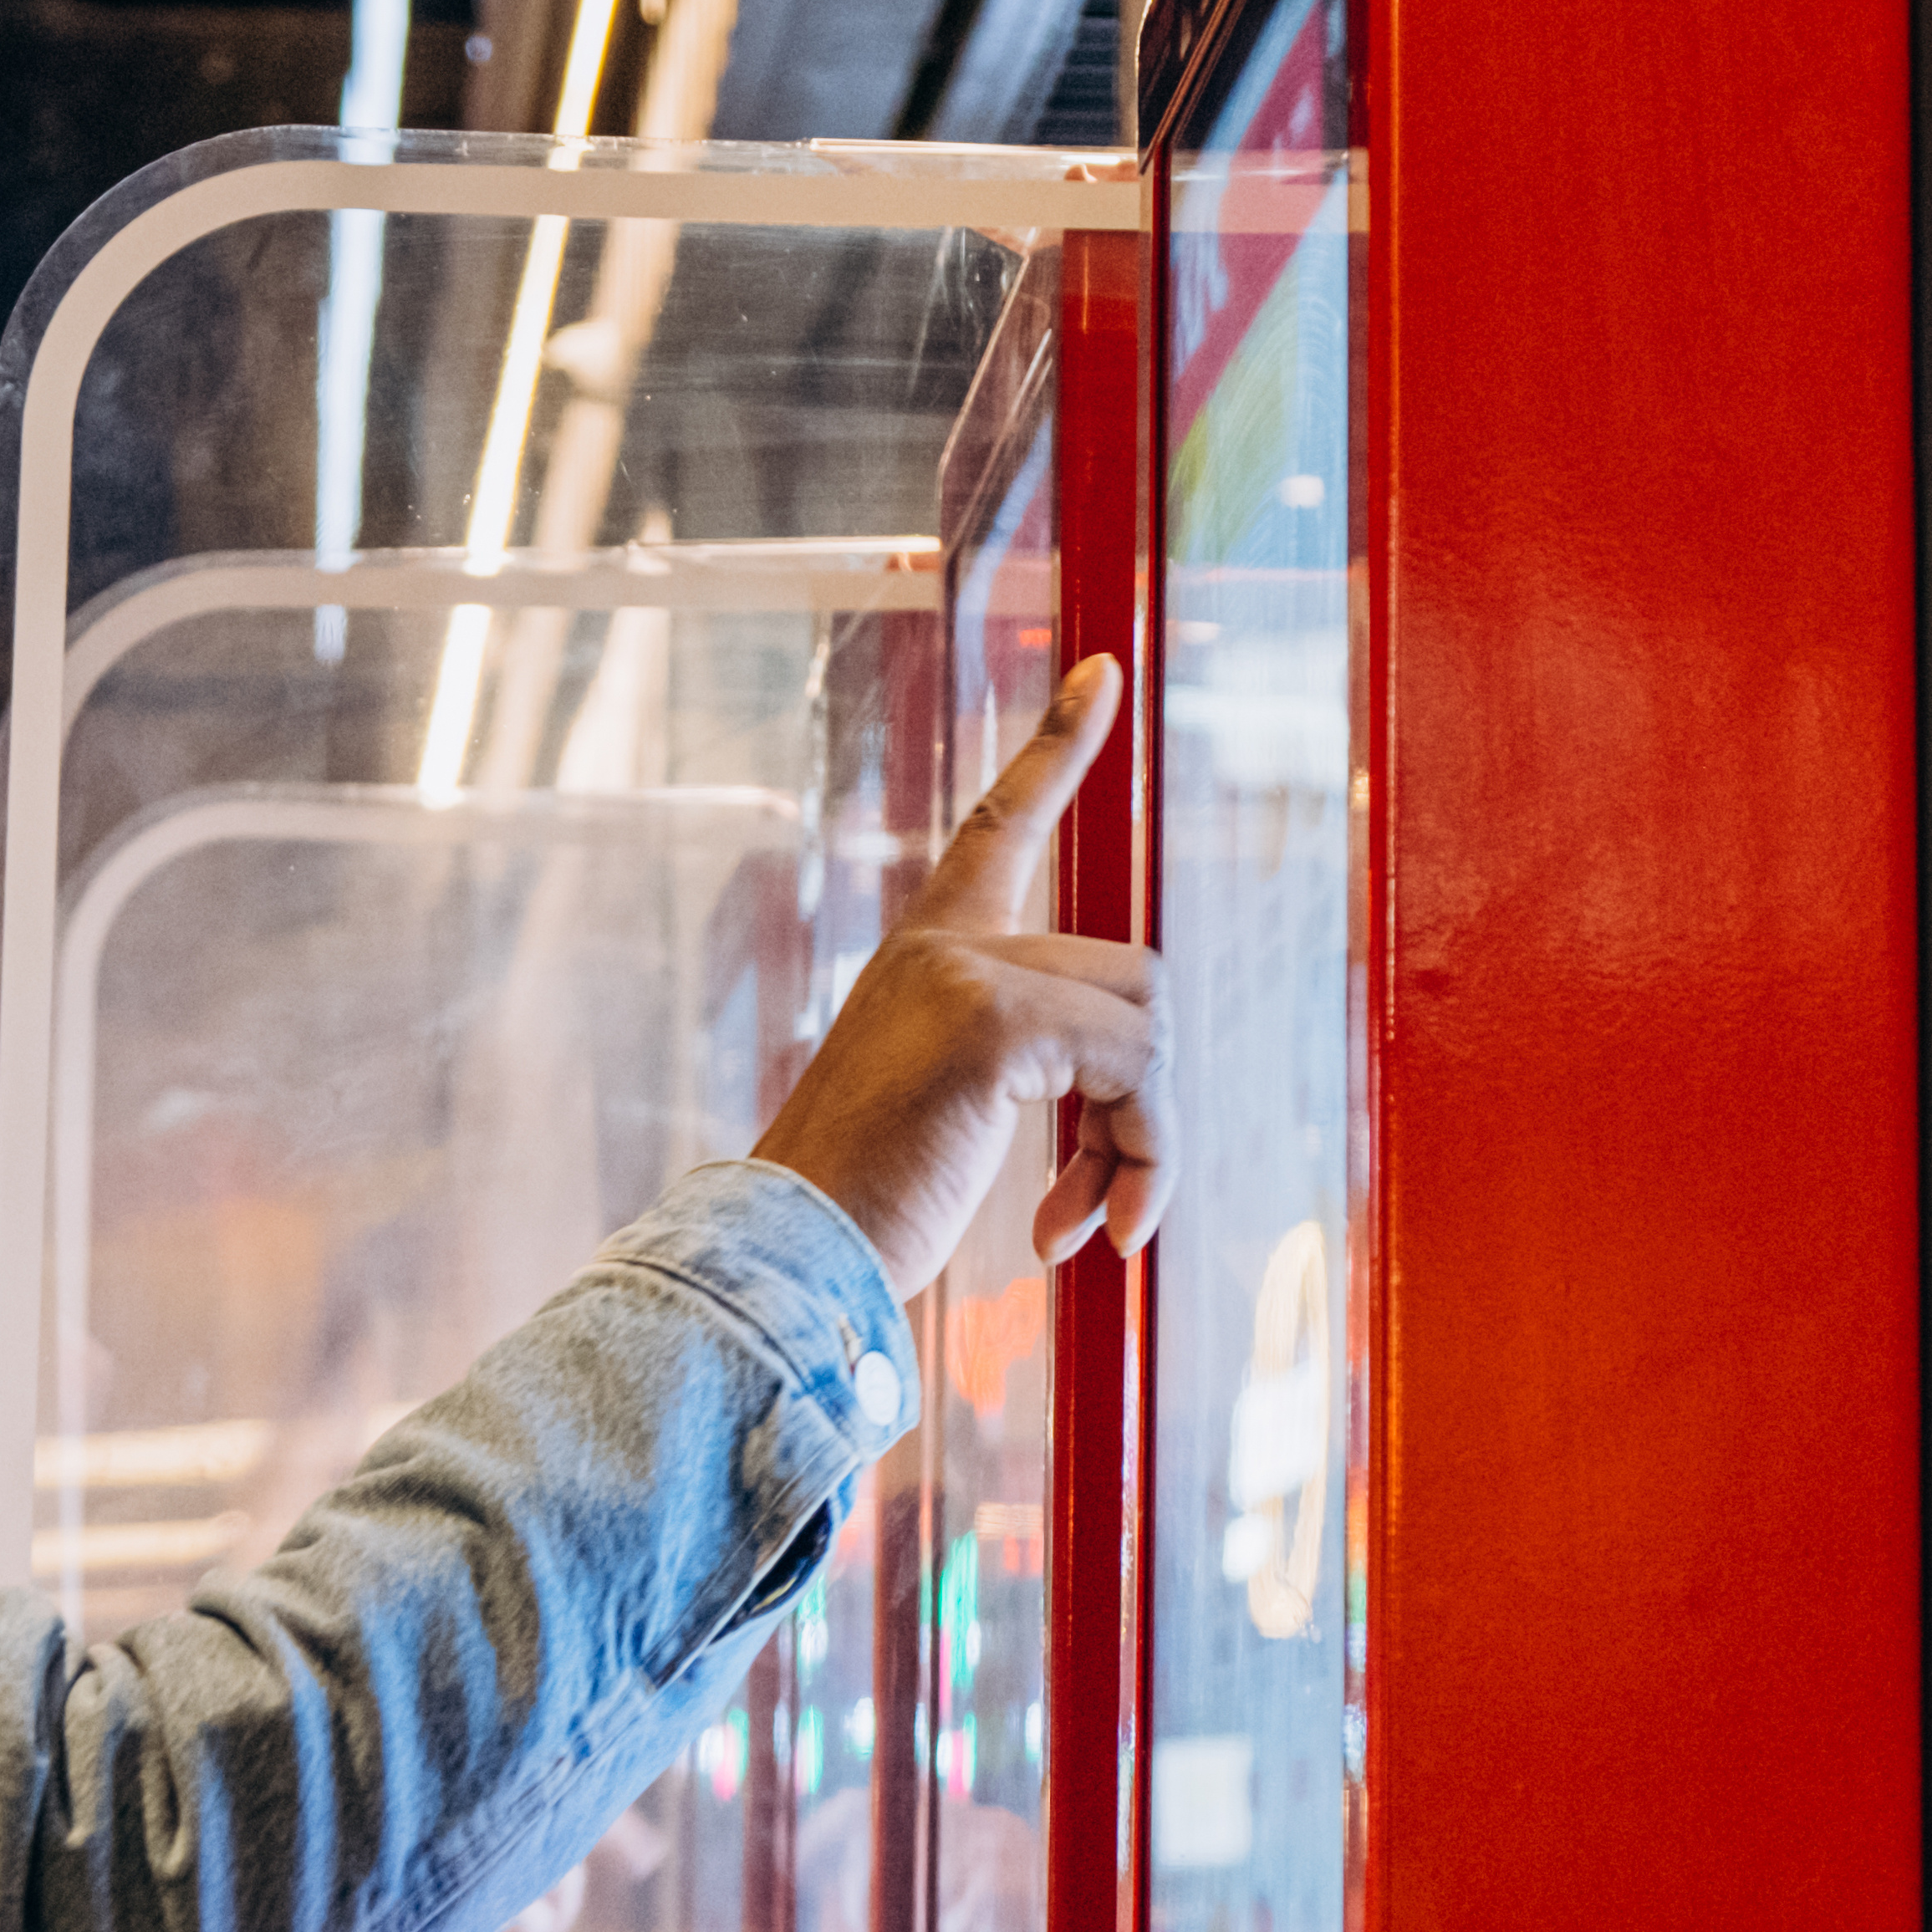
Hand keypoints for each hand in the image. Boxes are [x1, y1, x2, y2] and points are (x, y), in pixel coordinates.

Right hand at [749, 658, 1171, 1298]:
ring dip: (1146, 1142)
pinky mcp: (993, 1021)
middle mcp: (944, 944)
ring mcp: (966, 971)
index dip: (1057, 747)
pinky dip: (1136, 1160)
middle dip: (1144, 1105)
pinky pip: (1136, 1070)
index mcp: (926, 953)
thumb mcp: (943, 1107)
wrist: (783, 1259)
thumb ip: (1018, 1053)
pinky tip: (1066, 1235)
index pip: (1000, 826)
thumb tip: (1141, 1066)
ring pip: (1148, 1023)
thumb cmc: (859, 1205)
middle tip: (1096, 1206)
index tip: (1103, 672)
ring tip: (1087, 1225)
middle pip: (1133, 978)